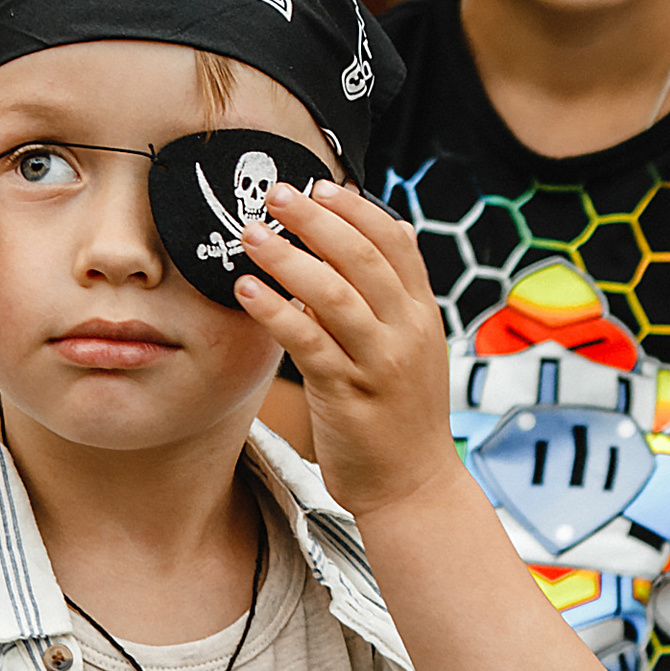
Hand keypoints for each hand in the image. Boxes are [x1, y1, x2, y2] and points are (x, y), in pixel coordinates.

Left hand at [236, 180, 459, 519]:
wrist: (411, 485)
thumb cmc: (397, 418)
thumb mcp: (406, 351)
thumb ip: (385, 301)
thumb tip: (367, 243)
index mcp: (422, 314)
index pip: (395, 242)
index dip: (355, 209)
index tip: (320, 185)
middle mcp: (406, 331)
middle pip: (362, 256)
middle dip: (316, 218)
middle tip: (275, 194)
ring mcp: (379, 362)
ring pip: (333, 293)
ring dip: (288, 258)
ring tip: (252, 234)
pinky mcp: (347, 393)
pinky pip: (308, 340)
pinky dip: (276, 310)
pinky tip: (247, 291)